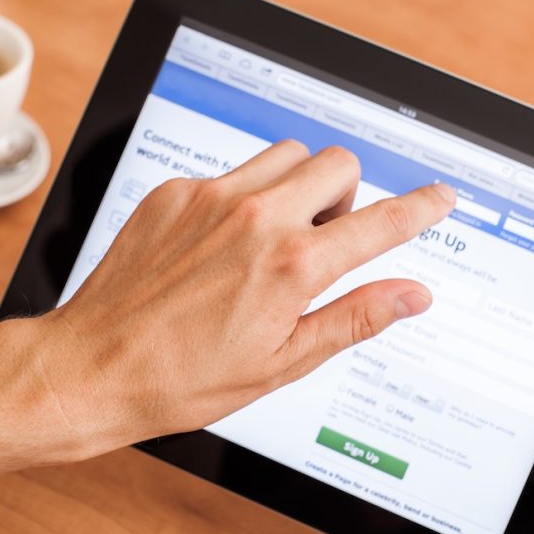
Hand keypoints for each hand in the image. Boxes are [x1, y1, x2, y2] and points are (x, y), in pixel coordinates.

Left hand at [37, 141, 454, 455]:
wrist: (93, 366)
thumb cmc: (183, 378)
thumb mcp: (283, 363)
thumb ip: (355, 318)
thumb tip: (411, 295)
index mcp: (291, 267)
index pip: (380, 223)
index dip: (421, 208)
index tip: (440, 196)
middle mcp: (255, 220)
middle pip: (337, 163)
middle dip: (348, 193)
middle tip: (328, 234)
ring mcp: (210, 199)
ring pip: (286, 155)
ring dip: (299, 184)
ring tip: (277, 233)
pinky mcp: (174, 193)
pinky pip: (231, 170)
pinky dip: (244, 194)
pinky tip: (223, 240)